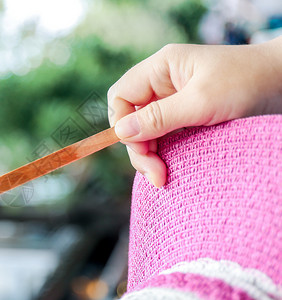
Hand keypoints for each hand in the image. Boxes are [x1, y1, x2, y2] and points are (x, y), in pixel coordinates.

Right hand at [108, 36, 281, 186]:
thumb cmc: (247, 83)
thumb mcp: (201, 102)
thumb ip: (159, 117)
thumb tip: (120, 132)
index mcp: (160, 68)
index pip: (121, 96)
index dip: (121, 123)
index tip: (139, 148)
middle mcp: (162, 83)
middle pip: (131, 118)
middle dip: (139, 147)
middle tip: (156, 174)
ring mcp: (173, 100)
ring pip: (145, 130)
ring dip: (150, 154)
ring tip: (162, 177)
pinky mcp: (186, 116)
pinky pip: (163, 136)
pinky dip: (163, 153)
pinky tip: (168, 168)